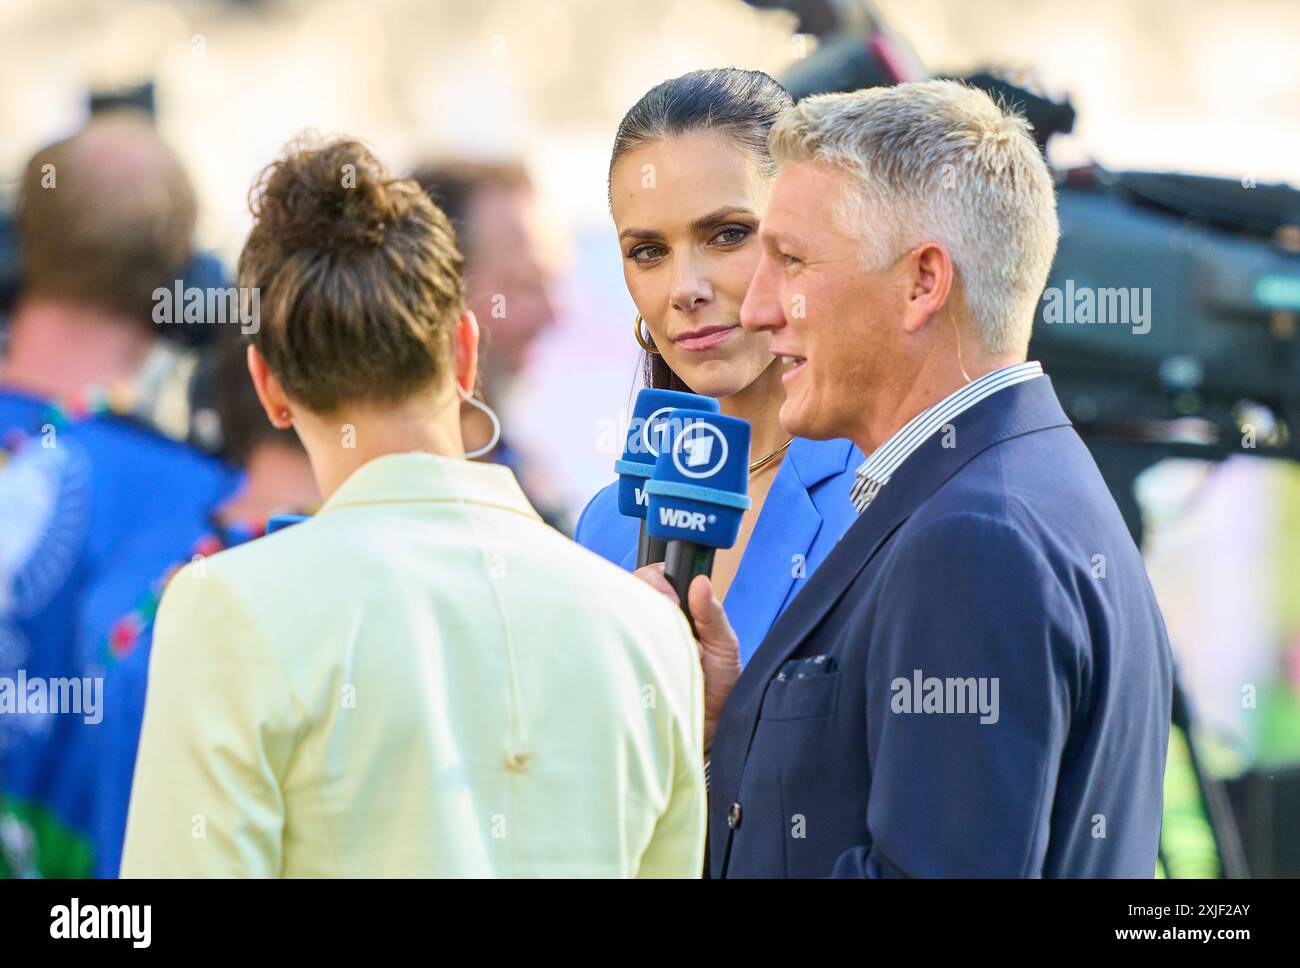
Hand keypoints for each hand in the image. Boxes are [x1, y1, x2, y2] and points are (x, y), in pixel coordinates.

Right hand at [632, 565, 741, 754]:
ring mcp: (631, 647)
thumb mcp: (724, 649)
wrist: (707, 735)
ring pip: (616, 617)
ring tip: (660, 642)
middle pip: (629, 593)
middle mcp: (648, 627)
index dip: (656, 581)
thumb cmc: (717, 692)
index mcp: (673, 615)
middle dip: (646, 597)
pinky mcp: (620, 670)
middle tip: (669, 615)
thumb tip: (701, 582)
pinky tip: (640, 658)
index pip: (651, 581)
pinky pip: (609, 648)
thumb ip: (713, 615)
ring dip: (636, 622)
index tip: (673, 599)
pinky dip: (621, 647)